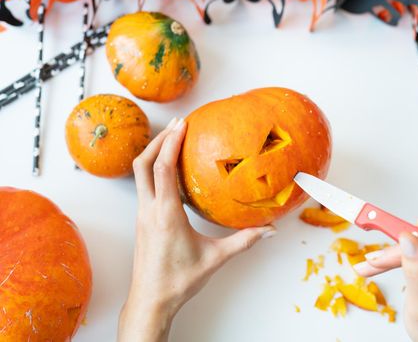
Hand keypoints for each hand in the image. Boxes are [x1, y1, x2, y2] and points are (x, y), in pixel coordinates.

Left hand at [118, 118, 275, 341]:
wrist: (151, 300)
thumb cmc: (179, 281)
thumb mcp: (216, 258)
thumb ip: (244, 241)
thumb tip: (269, 230)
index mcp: (165, 215)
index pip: (163, 168)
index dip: (171, 142)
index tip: (182, 125)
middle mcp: (149, 210)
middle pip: (143, 163)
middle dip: (159, 140)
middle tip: (177, 125)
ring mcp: (142, 215)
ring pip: (140, 174)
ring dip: (153, 153)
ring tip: (172, 140)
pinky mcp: (143, 220)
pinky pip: (144, 186)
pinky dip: (154, 170)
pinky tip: (170, 171)